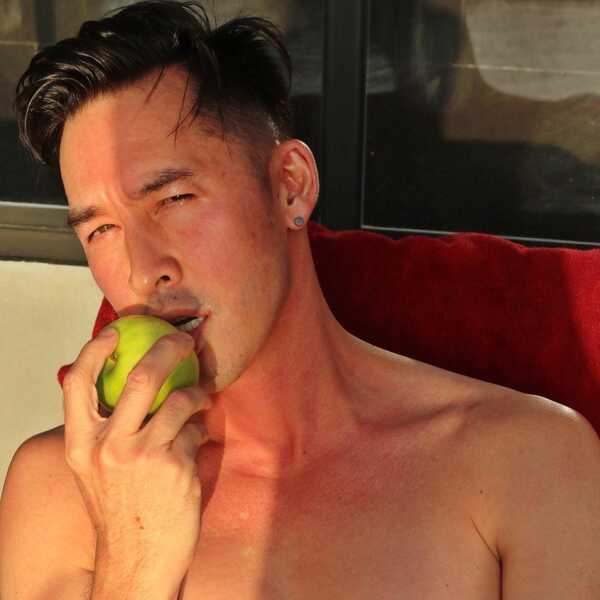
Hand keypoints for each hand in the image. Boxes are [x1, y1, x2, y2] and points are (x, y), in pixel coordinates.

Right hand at [61, 327, 210, 591]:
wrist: (137, 562)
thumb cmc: (119, 511)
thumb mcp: (95, 470)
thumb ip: (104, 430)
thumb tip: (121, 386)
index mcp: (81, 445)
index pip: (78, 383)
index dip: (95, 349)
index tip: (116, 330)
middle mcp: (109, 447)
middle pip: (141, 377)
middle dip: (169, 348)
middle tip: (185, 339)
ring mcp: (145, 457)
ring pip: (180, 400)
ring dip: (198, 392)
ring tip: (202, 394)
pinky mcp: (178, 467)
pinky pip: (197, 430)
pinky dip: (201, 427)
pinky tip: (198, 438)